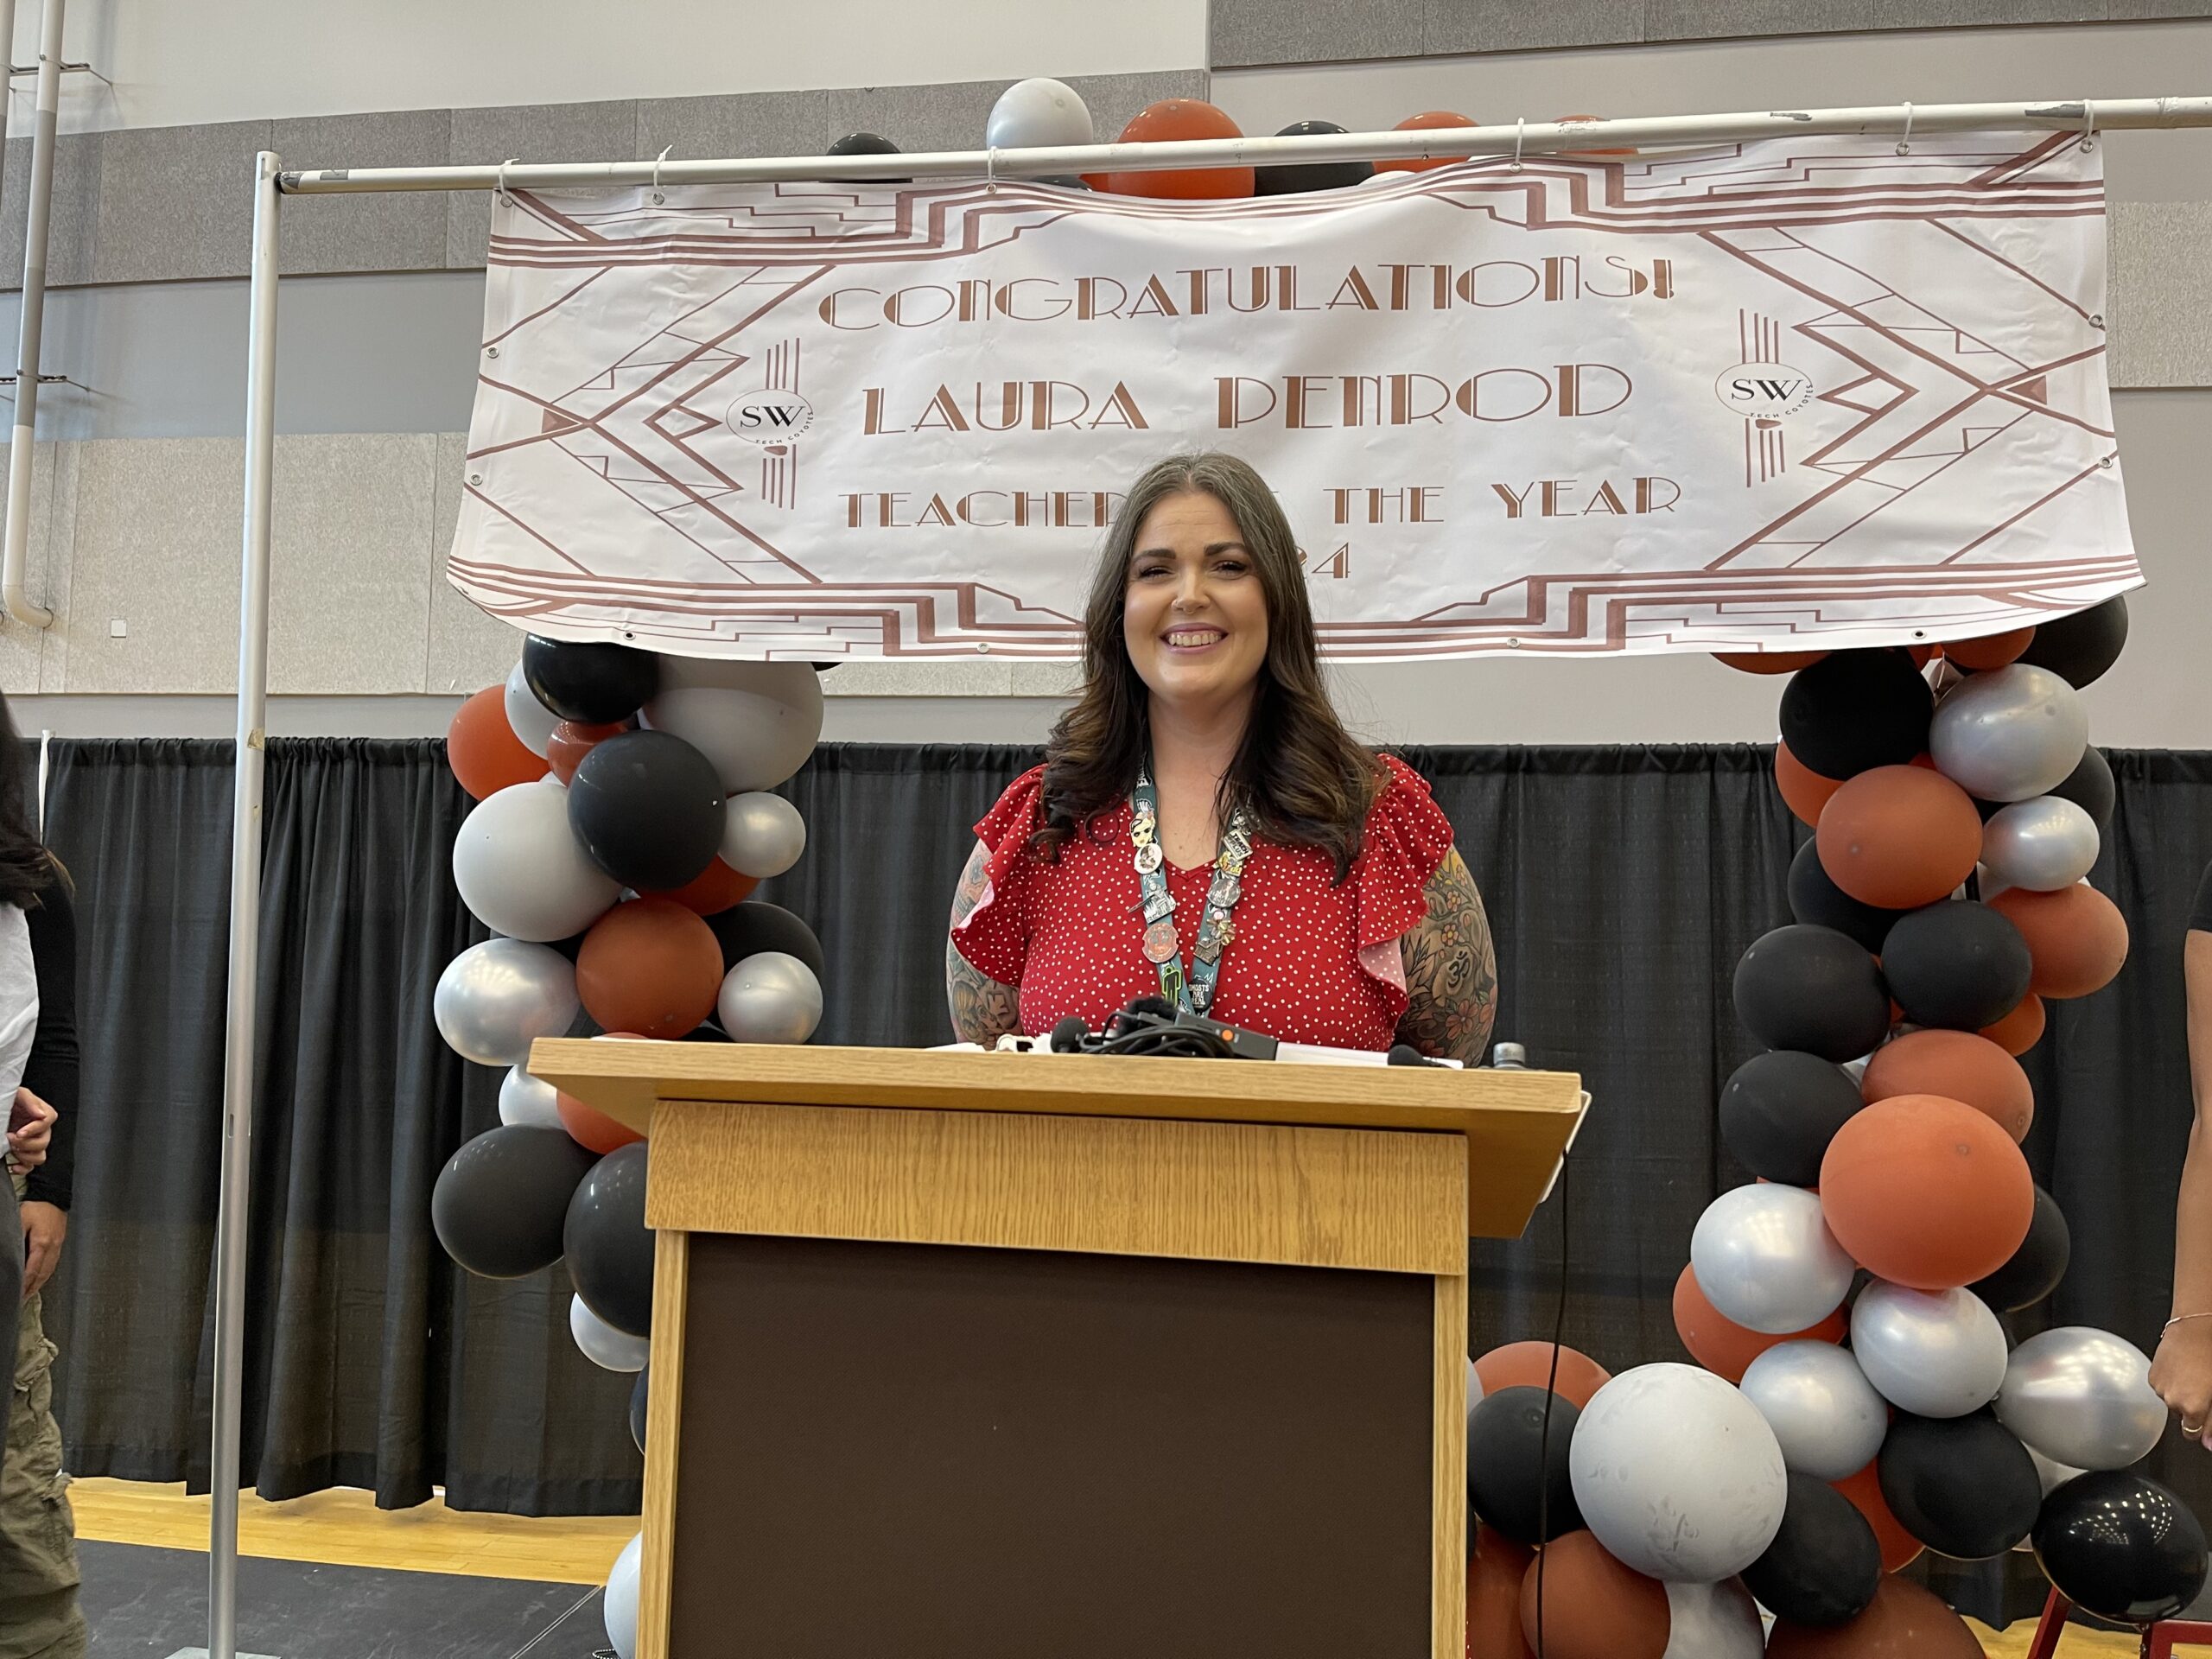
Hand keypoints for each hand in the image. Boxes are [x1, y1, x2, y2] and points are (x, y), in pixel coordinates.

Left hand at [4, 1086, 52, 1170]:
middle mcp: (41, 1130)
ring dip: (25, 1156)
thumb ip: (29, 1100)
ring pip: (40, 1156)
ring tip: (12, 1150)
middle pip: (44, 1142)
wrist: (1, 1111)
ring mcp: (33, 1143)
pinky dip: (22, 1168)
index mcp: (42, 1113)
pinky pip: (30, 1166)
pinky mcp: (25, 1153)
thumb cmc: (8, 1102)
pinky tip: (13, 1165)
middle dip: (26, 1143)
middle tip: (11, 1138)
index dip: (34, 1129)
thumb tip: (41, 1114)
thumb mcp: (18, 1095)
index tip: (20, 1132)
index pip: (48, 1121)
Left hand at [19, 1200, 62, 1298]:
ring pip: (49, 1271)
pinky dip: (45, 1275)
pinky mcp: (60, 1243)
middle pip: (42, 1274)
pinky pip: (53, 1264)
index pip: (32, 1269)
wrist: (54, 1196)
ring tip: (29, 1294)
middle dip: (31, 1288)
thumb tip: (11, 1253)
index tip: (18, 1294)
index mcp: (42, 1243)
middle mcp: (52, 1247)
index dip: (24, 1283)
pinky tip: (40, 1279)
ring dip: (38, 1284)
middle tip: (21, 1300)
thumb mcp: (20, 1220)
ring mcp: (58, 1246)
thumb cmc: (37, 1207)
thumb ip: (16, 1238)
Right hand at [2150, 1320, 2211, 1444]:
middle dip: (2191, 1405)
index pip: (2193, 1432)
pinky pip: (2161, 1387)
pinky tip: (2180, 1369)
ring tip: (2191, 1374)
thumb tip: (2208, 1444)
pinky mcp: (2152, 1376)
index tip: (2205, 1413)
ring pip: (2171, 1400)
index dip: (2201, 1424)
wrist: (2194, 1330)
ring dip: (2180, 1393)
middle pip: (2182, 1415)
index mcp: (2192, 1408)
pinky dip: (2170, 1382)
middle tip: (2202, 1387)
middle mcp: (2172, 1401)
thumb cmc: (2210, 1357)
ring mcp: (2160, 1388)